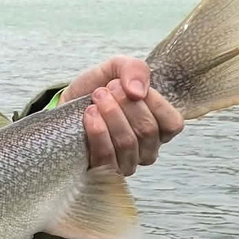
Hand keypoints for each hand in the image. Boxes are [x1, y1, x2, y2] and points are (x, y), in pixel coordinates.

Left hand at [63, 56, 183, 175]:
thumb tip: (138, 92)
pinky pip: (106, 155)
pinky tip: (89, 116)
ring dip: (110, 115)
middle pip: (147, 130)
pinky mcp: (103, 170)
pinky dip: (97, 132)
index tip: (127, 86)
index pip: (172, 124)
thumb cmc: (97, 89)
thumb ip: (135, 69)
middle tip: (105, 90)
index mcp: (160, 127)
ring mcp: (127, 163)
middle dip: (125, 104)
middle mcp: (147, 149)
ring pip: (126, 142)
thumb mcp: (117, 68)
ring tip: (95, 99)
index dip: (152, 102)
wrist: (67, 104)